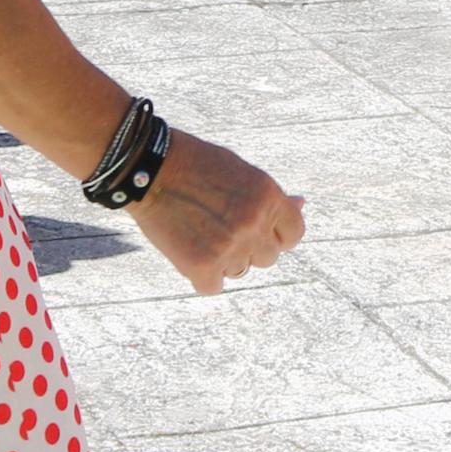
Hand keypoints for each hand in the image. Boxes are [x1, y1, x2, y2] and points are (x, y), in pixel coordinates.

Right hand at [128, 131, 305, 293]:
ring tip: (199, 232)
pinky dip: (202, 276)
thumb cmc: (196, 164)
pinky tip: (188, 252)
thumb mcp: (241, 171)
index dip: (275, 234)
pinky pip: (213, 287)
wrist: (149, 168)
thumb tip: (302, 204)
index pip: (293, 234)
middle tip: (220, 227)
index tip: (258, 231)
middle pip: (267, 257)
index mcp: (268, 197)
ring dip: (223, 259)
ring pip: (239, 271)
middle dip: (249, 247)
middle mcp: (254, 223)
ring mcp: (230, 246)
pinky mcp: (201, 265)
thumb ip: (270, 196)